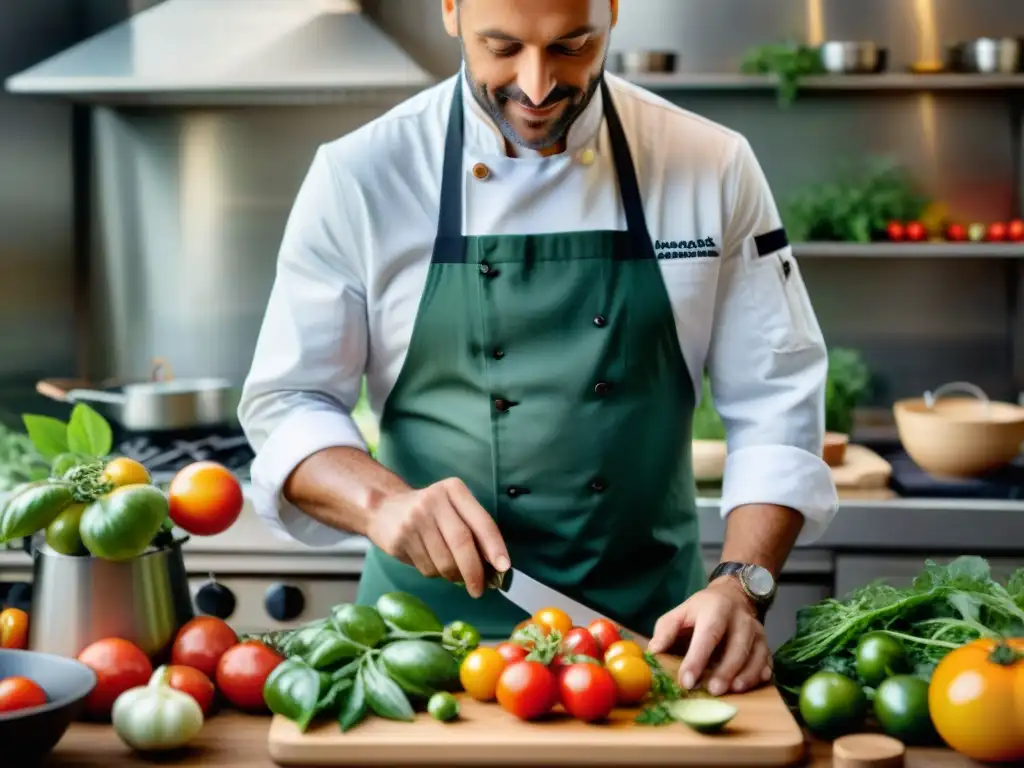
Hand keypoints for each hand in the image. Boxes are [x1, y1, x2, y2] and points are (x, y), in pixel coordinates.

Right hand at [367, 477, 509, 597]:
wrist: (382, 507)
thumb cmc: (429, 512)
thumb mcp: (452, 508)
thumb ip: (473, 530)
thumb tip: (496, 566)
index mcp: (454, 490)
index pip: (481, 521)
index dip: (495, 546)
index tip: (504, 567)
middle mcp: (434, 501)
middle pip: (462, 543)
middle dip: (474, 571)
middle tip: (479, 590)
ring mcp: (414, 519)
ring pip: (444, 561)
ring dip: (454, 576)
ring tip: (455, 576)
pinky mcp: (400, 538)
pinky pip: (427, 568)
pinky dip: (436, 574)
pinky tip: (432, 564)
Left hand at [647, 578, 771, 695]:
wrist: (732, 595)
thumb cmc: (701, 609)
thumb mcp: (680, 612)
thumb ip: (666, 630)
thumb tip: (654, 652)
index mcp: (715, 609)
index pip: (707, 634)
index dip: (697, 658)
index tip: (687, 681)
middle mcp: (740, 619)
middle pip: (737, 645)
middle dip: (726, 670)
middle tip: (713, 691)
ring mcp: (756, 630)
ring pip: (756, 653)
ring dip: (746, 674)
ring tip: (734, 691)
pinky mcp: (765, 642)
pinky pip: (767, 659)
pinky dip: (762, 673)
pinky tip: (754, 683)